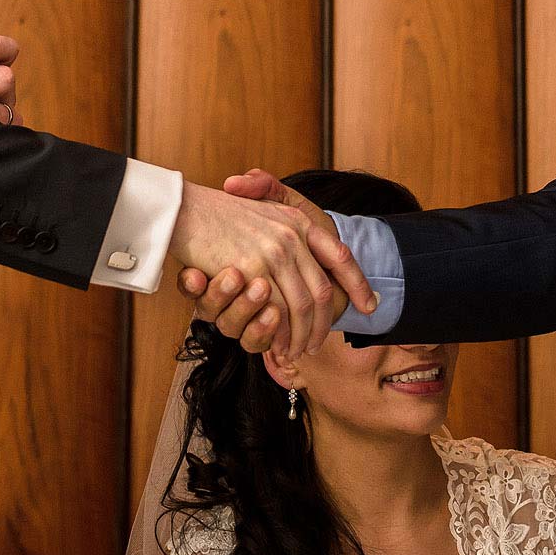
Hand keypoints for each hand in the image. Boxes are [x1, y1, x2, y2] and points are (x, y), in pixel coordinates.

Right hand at [169, 179, 374, 359]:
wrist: (185, 207)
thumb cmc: (218, 209)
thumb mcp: (260, 203)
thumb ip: (284, 221)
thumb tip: (302, 245)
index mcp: (298, 219)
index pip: (338, 256)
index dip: (357, 283)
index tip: (370, 306)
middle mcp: (292, 236)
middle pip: (321, 290)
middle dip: (324, 323)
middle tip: (319, 343)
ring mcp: (274, 253)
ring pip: (302, 306)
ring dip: (303, 335)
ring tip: (300, 351)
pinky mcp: (253, 271)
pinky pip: (276, 311)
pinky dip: (281, 334)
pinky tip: (279, 345)